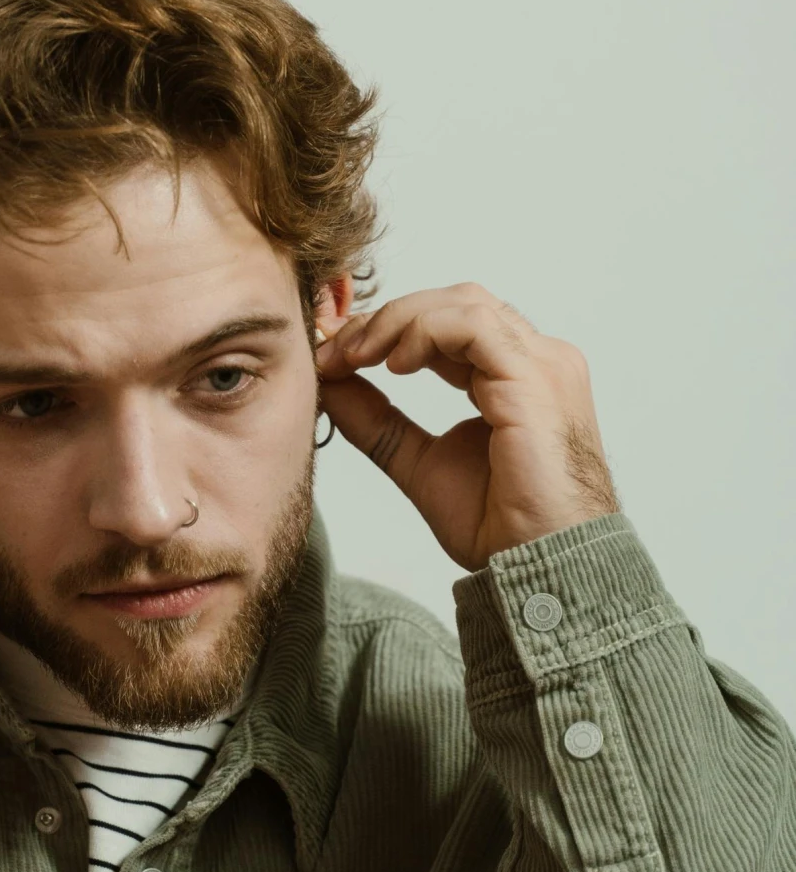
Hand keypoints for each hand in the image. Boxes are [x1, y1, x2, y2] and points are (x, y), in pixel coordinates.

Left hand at [314, 284, 616, 569]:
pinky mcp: (535, 379)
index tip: (334, 353)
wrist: (540, 568)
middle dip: (387, 318)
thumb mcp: (416, 461)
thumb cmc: (501, 526)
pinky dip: (423, 332)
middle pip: (455, 302)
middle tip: (335, 350)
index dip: (389, 329)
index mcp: (516, 377)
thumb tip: (330, 381)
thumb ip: (377, 420)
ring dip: (397, 321)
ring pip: (462, 303)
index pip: (450, 325)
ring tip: (356, 355)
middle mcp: (536, 362)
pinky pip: (472, 325)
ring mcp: (542, 365)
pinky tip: (394, 364)